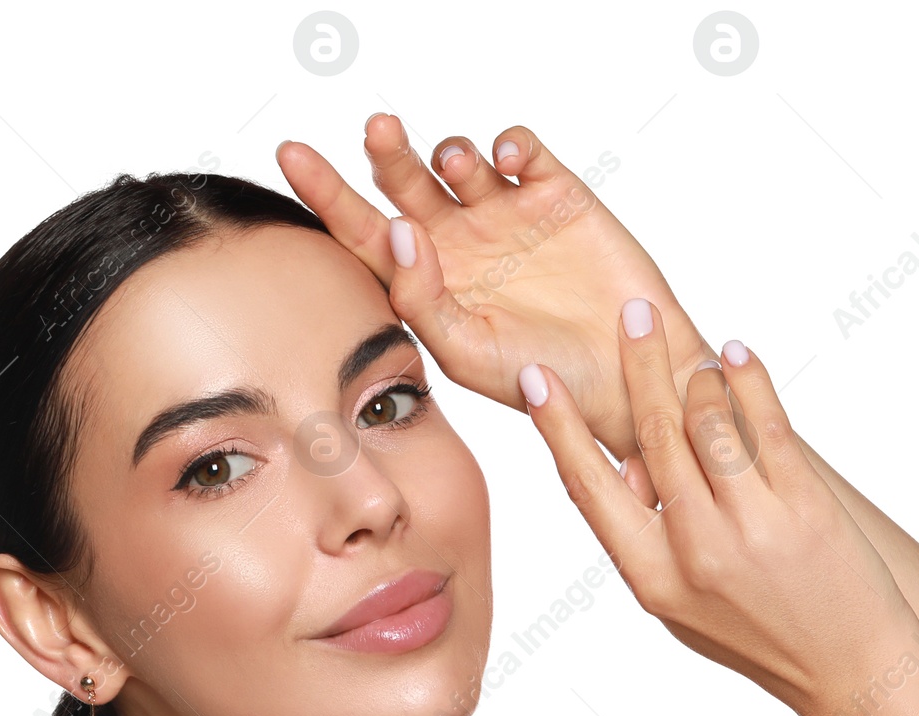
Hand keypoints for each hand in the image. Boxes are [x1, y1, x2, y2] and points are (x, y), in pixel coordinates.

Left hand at [275, 119, 716, 493]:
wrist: (627, 378)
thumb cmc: (545, 380)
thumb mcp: (468, 353)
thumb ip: (422, 297)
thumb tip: (396, 231)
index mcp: (429, 283)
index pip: (365, 232)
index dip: (326, 193)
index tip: (291, 153)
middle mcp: (461, 244)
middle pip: (404, 182)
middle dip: (386, 152)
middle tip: (378, 131)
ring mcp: (506, 217)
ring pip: (457, 160)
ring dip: (447, 151)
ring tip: (455, 168)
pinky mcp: (554, 195)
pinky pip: (519, 149)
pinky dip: (508, 143)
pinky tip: (506, 162)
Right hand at [517, 300, 918, 715]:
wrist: (849, 670)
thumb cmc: (759, 635)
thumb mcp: (680, 607)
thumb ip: (647, 540)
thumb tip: (629, 469)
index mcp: (650, 577)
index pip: (587, 486)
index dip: (557, 426)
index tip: (535, 378)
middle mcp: (695, 550)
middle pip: (651, 434)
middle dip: (636, 364)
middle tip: (630, 314)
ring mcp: (753, 526)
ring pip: (707, 420)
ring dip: (697, 375)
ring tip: (693, 356)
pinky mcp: (805, 504)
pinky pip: (766, 423)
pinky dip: (747, 378)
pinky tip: (735, 356)